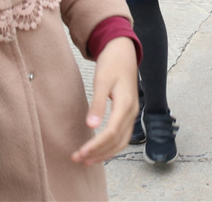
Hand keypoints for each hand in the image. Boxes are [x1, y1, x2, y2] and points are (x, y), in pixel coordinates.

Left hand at [71, 37, 138, 165]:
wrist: (123, 52)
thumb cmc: (112, 64)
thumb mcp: (101, 81)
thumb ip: (97, 104)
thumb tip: (91, 126)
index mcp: (125, 104)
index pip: (111, 132)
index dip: (96, 145)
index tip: (80, 153)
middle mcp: (132, 112)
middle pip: (117, 141)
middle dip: (99, 153)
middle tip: (79, 159)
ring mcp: (132, 113)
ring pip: (122, 141)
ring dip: (105, 153)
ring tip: (87, 159)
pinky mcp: (128, 113)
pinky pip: (122, 135)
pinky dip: (111, 146)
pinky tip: (99, 149)